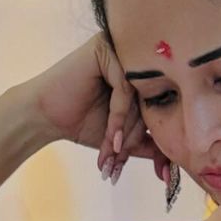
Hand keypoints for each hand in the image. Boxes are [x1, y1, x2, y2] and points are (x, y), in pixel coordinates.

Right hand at [17, 32, 171, 186]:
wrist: (46, 116)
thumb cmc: (83, 122)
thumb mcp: (125, 137)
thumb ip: (151, 145)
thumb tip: (175, 168)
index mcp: (145, 75)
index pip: (163, 106)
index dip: (159, 140)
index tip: (160, 172)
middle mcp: (136, 58)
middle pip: (152, 102)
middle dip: (136, 138)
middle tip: (122, 161)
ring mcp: (121, 50)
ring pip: (139, 97)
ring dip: (126, 130)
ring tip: (114, 151)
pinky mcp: (105, 49)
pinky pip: (124, 88)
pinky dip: (118, 117)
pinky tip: (111, 136)